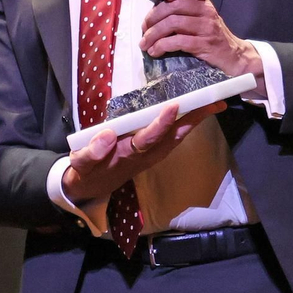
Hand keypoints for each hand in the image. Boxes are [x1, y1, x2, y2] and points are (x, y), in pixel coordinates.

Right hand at [63, 101, 222, 202]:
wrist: (89, 189)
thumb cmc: (84, 173)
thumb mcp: (79, 165)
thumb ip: (91, 153)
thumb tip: (107, 134)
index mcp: (126, 156)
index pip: (148, 138)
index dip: (161, 123)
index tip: (173, 105)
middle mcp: (143, 156)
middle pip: (172, 138)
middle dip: (192, 121)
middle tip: (213, 103)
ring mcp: (148, 155)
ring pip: (175, 139)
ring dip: (193, 123)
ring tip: (212, 105)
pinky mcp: (148, 153)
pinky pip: (170, 139)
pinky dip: (184, 126)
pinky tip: (192, 115)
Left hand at [139, 0, 263, 94]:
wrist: (233, 58)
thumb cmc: (209, 37)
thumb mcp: (199, 19)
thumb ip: (181, 11)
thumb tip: (151, 14)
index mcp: (204, 1)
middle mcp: (207, 10)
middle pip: (174, 5)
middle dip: (153, 17)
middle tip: (144, 28)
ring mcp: (208, 27)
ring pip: (173, 23)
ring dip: (153, 34)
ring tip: (144, 43)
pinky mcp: (206, 44)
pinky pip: (178, 41)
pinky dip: (162, 46)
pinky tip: (155, 51)